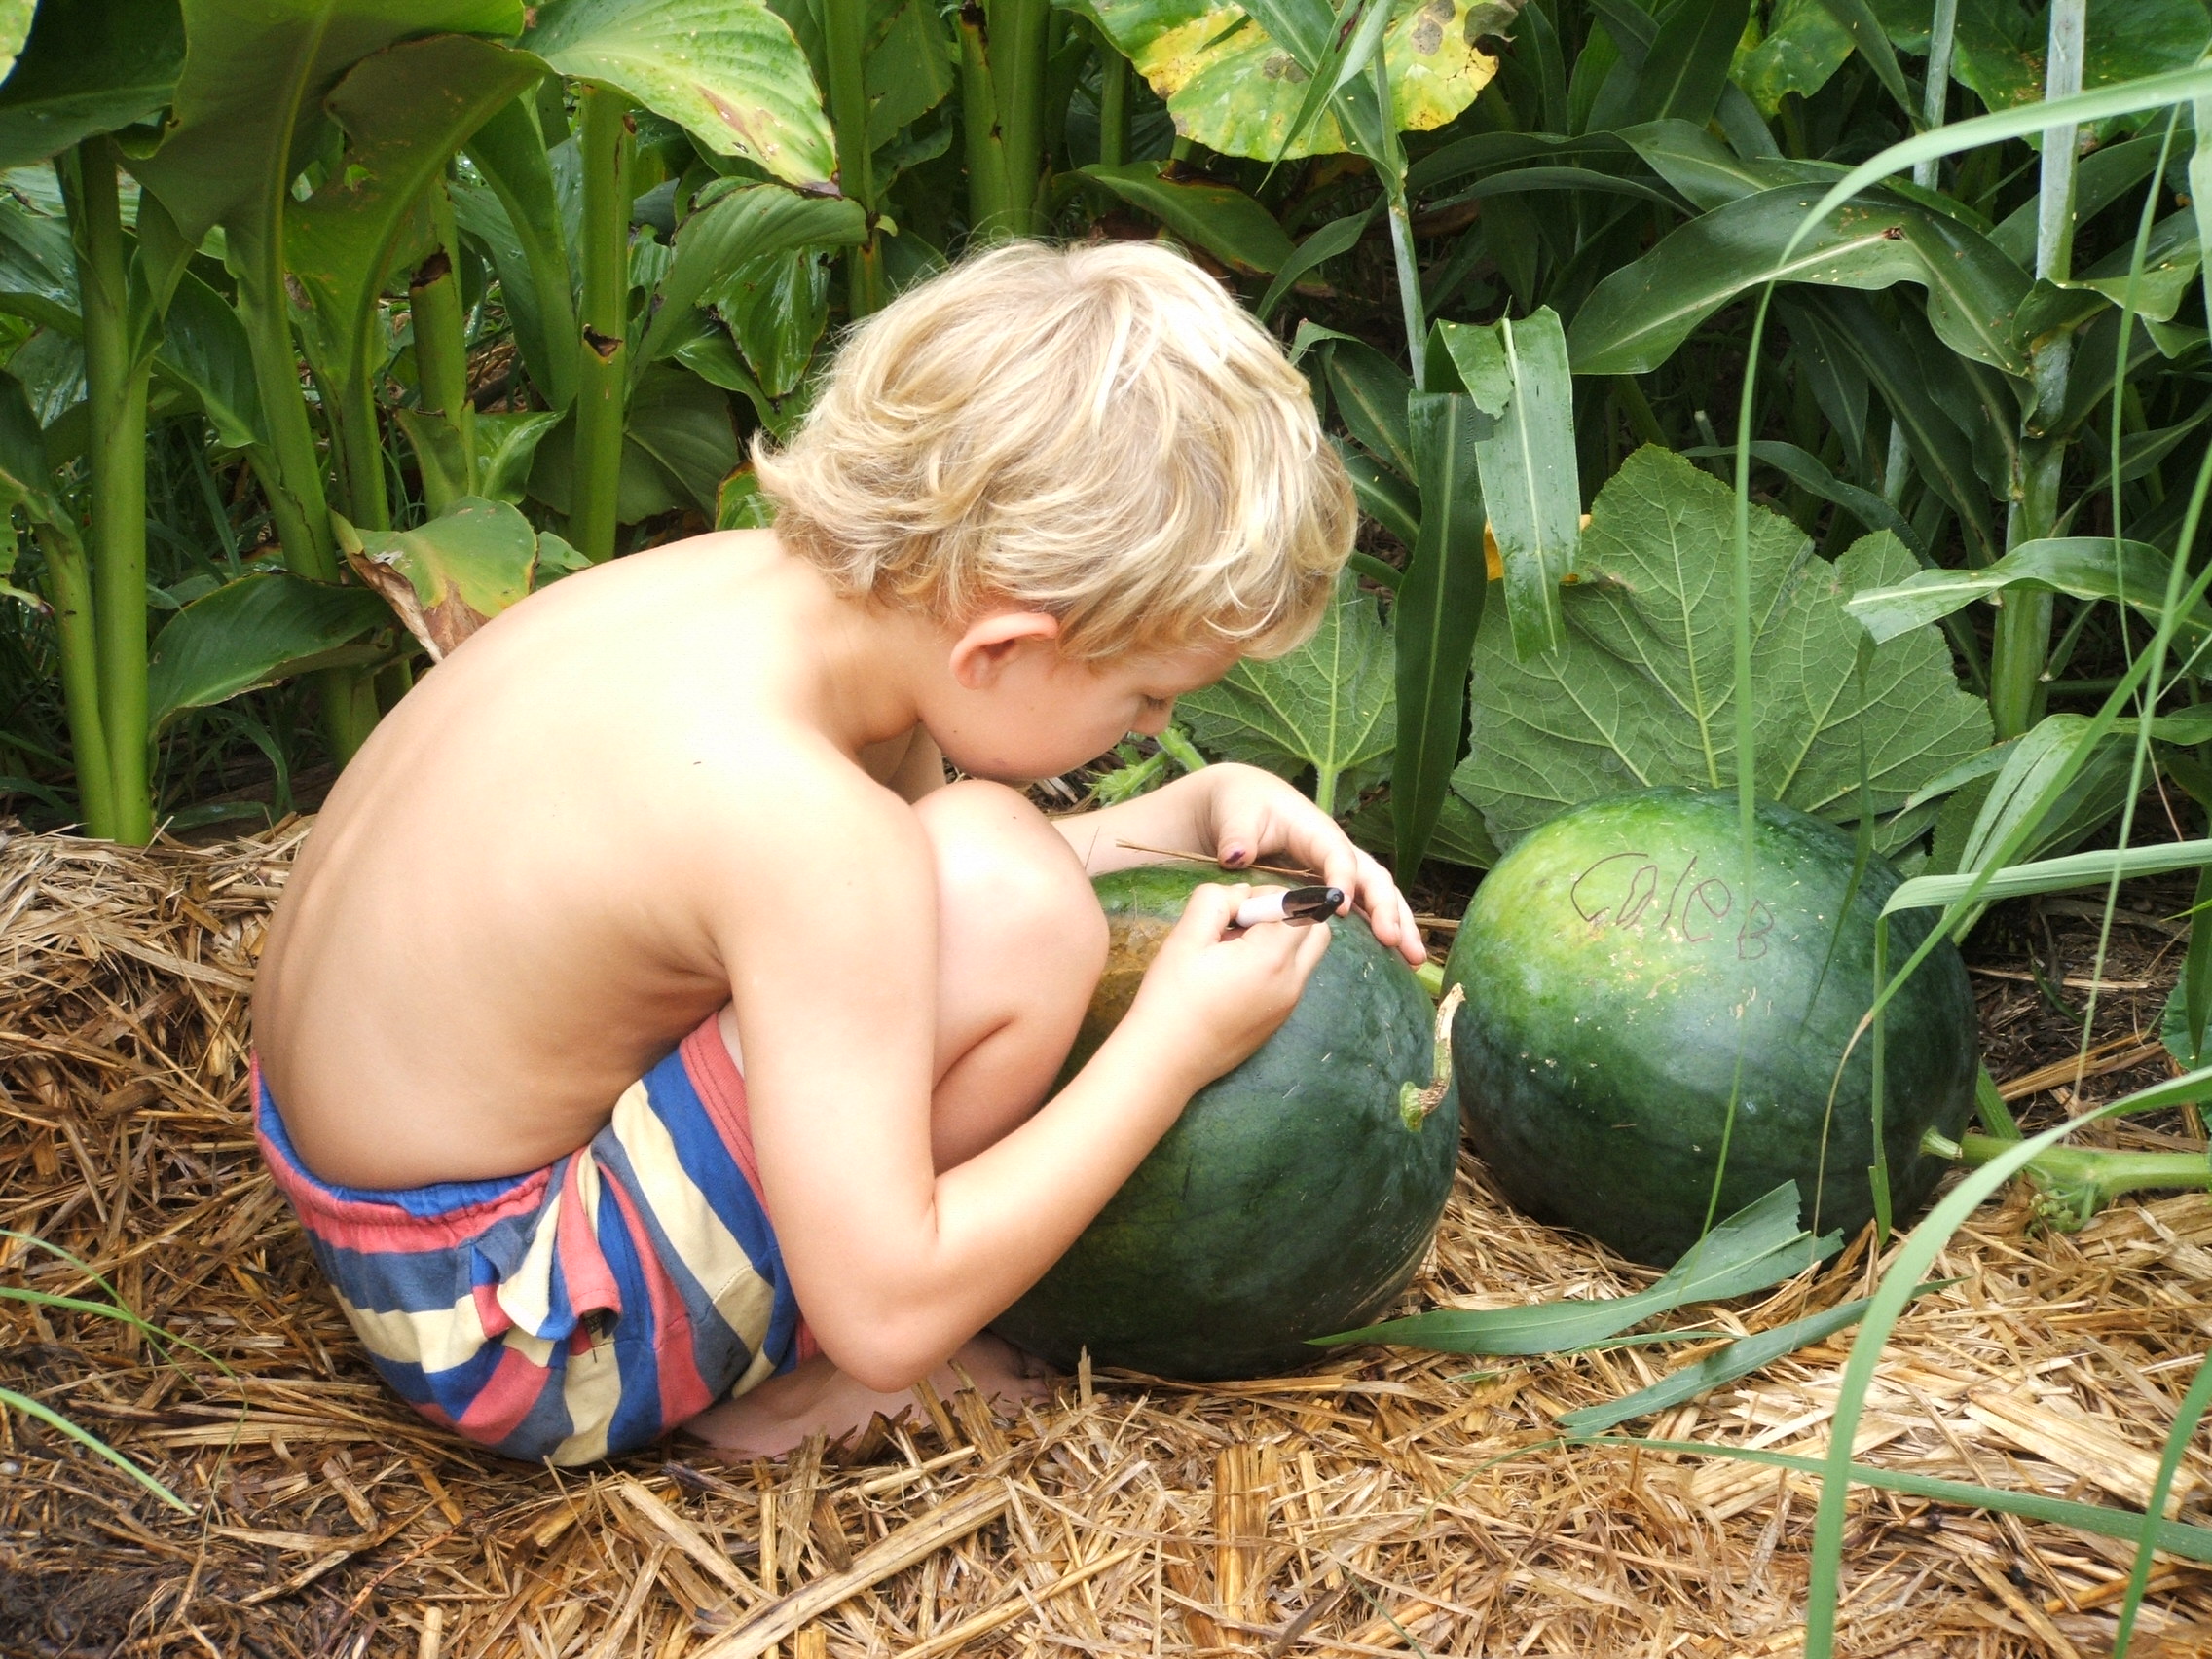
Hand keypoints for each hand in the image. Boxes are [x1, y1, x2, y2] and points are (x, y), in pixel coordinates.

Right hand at [1117, 883, 1331, 1093]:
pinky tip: (1233, 977)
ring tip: (1235, 951)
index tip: (1235, 910)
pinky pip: (1292, 978)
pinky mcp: (1279, 1020)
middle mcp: (1292, 982)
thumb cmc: (1171, 998)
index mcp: (1272, 958)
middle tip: (1242, 925)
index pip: (1298, 905)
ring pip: (1306, 955)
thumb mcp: (1186, 938)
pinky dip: (1274, 965)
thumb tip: (1242, 894)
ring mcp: (1289, 1005)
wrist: (1165, 1061)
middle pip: (1317, 929)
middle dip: (1287, 915)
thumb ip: (1216, 900)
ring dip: (1281, 940)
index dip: (1267, 897)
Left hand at [1199, 765, 1425, 965]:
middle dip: (1387, 908)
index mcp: (1315, 832)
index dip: (1343, 879)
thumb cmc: (1241, 806)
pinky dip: (1380, 930)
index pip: (1338, 854)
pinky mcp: (1334, 887)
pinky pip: (1363, 908)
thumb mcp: (1236, 815)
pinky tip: (1396, 959)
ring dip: (1398, 925)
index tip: (1340, 907)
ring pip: (1377, 895)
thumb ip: (1236, 835)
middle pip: (1372, 877)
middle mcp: (1336, 851)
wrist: (1240, 805)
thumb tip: (1235, 856)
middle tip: (1395, 941)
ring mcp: (1340, 870)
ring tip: (1414, 959)